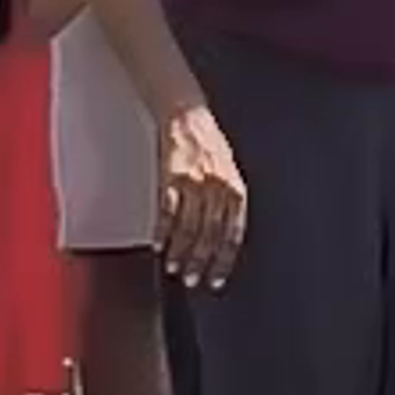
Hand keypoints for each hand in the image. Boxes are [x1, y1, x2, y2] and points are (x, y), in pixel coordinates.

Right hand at [156, 108, 246, 286]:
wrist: (187, 114)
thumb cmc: (208, 144)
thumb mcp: (229, 173)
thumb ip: (227, 203)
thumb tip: (223, 238)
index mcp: (236, 190)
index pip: (232, 234)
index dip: (223, 260)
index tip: (215, 280)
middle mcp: (218, 187)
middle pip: (209, 234)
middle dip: (199, 261)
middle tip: (190, 279)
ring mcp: (194, 182)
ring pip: (188, 226)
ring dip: (180, 251)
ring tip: (173, 267)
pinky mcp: (172, 175)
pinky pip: (167, 210)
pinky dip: (162, 230)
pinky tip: (159, 244)